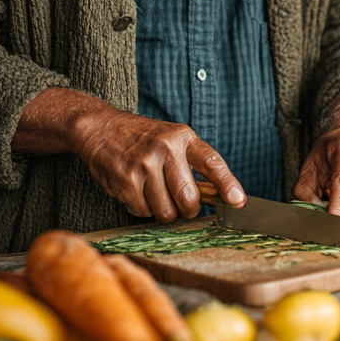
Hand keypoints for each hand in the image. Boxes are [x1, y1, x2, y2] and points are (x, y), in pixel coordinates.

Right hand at [70, 109, 245, 222]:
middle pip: (188, 199)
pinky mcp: (126, 181)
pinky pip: (143, 212)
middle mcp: (165, 149)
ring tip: (153, 192)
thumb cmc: (141, 138)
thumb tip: (215, 196)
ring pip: (165, 211)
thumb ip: (191, 163)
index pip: (211, 162)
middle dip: (187, 210)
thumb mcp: (171, 139)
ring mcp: (144, 165)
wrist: (101, 128)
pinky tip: (136, 190)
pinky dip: (142, 208)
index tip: (238, 201)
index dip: (228, 184)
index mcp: (183, 138)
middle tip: (182, 207)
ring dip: (162, 211)